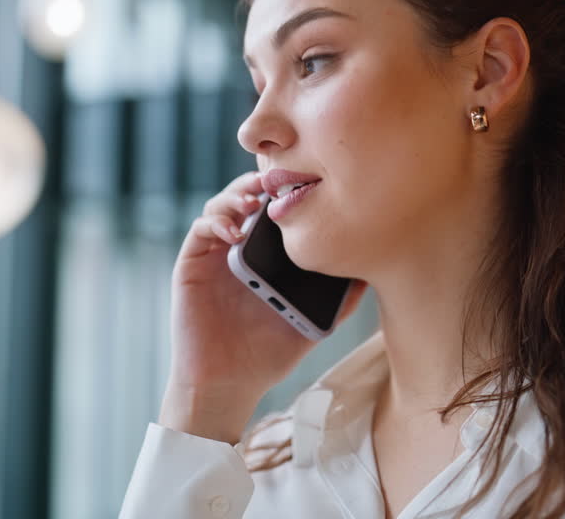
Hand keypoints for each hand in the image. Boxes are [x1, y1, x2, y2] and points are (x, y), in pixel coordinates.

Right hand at [159, 171, 367, 442]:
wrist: (229, 384)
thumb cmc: (269, 353)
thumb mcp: (312, 323)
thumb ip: (339, 301)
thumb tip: (372, 275)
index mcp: (268, 254)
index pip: (276, 207)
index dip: (288, 189)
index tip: (309, 180)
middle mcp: (241, 247)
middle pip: (248, 196)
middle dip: (262, 181)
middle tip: (280, 182)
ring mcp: (215, 253)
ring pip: (222, 205)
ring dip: (238, 195)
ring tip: (256, 201)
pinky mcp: (192, 264)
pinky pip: (200, 230)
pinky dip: (217, 221)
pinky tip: (235, 232)